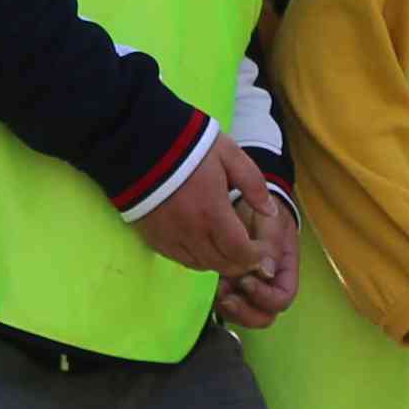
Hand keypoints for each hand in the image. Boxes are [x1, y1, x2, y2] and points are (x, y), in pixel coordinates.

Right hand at [136, 136, 286, 280]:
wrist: (138, 143)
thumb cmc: (189, 146)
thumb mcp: (229, 155)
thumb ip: (253, 184)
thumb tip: (271, 212)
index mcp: (213, 213)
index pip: (241, 253)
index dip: (256, 258)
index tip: (262, 250)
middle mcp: (191, 233)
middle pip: (222, 265)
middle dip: (241, 263)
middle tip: (249, 252)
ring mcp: (170, 238)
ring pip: (201, 266)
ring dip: (218, 261)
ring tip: (226, 247)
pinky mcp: (152, 237)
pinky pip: (179, 259)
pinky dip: (196, 258)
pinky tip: (202, 244)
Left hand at [216, 182, 300, 330]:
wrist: (249, 204)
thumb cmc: (265, 212)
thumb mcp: (272, 221)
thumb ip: (271, 244)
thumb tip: (268, 271)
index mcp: (285, 272)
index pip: (282, 299)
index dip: (264, 297)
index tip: (246, 281)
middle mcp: (269, 286)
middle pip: (263, 316)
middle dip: (245, 312)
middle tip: (227, 297)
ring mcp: (249, 288)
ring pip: (244, 315)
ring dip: (230, 309)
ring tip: (218, 290)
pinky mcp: (232, 285)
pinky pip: (227, 304)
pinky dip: (218, 301)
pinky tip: (211, 285)